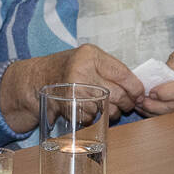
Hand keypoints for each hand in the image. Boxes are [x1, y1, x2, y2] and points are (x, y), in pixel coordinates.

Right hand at [0, 45, 142, 131]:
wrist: (34, 79)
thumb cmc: (66, 69)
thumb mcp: (87, 60)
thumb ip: (110, 70)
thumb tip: (139, 91)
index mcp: (91, 55)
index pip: (125, 75)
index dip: (136, 89)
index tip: (138, 95)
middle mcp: (81, 70)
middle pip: (119, 95)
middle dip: (126, 104)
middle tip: (124, 105)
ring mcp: (73, 89)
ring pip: (108, 109)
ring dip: (110, 113)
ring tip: (103, 106)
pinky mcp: (68, 106)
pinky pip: (92, 117)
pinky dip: (93, 118)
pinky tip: (87, 110)